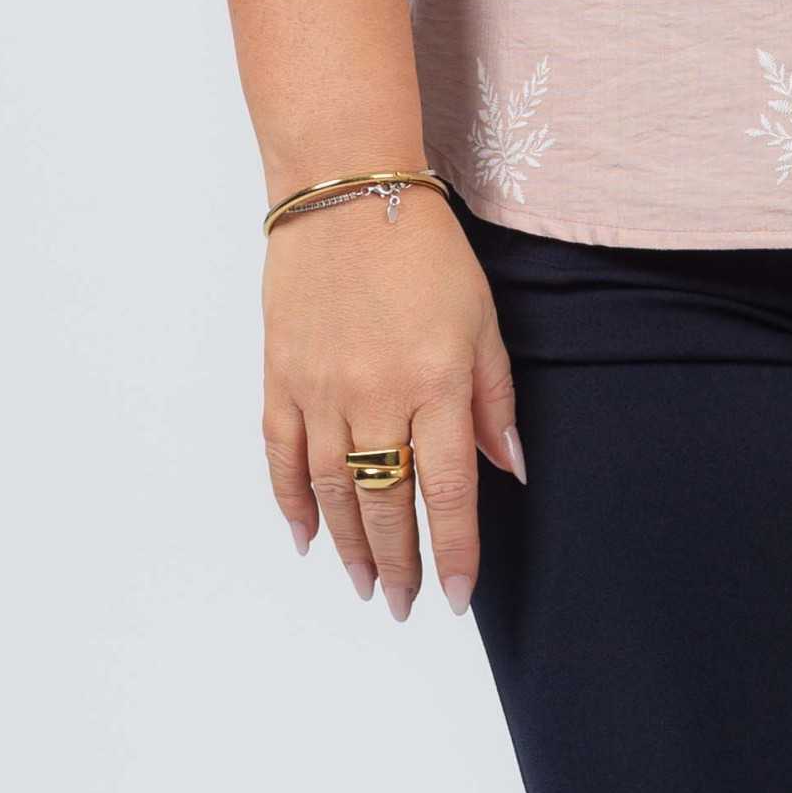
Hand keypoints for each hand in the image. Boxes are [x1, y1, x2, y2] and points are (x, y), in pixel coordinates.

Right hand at [260, 186, 524, 618]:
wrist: (346, 189)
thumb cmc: (427, 249)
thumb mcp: (482, 317)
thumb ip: (495, 398)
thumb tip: (509, 469)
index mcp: (437, 380)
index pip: (449, 490)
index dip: (454, 550)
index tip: (456, 596)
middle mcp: (377, 394)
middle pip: (388, 502)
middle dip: (400, 563)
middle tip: (406, 603)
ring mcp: (322, 389)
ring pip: (334, 492)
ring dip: (350, 547)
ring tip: (365, 585)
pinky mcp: (281, 377)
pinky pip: (282, 458)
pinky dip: (292, 504)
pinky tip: (307, 538)